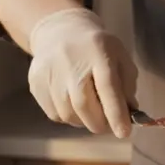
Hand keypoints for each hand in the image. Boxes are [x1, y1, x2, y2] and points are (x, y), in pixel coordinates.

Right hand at [27, 8, 136, 138]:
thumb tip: (129, 114)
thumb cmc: (96, 49)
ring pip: (68, 114)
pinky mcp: (36, 83)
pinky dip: (68, 117)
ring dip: (84, 121)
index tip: (124, 133)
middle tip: (108, 126)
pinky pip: (54, 114)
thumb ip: (127, 85)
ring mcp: (49, 72)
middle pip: (84, 105)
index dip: (116, 112)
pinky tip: (73, 103)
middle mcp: (70, 61)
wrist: (59, 31)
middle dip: (100, 123)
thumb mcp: (119, 56)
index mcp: (97, 51)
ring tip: (90, 111)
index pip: (107, 86)